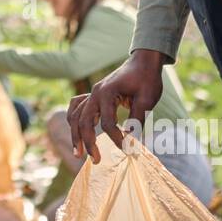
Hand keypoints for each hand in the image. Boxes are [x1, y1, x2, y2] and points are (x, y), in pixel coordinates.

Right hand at [67, 48, 167, 163]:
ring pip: (75, 116)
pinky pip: (76, 106)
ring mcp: (92, 93)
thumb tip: (131, 142)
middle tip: (96, 160)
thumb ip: (137, 120)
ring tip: (79, 153)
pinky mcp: (93, 94)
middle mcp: (95, 93)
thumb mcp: (147, 99)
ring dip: (75, 135)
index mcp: (107, 93)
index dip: (116, 139)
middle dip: (88, 143)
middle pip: (84, 122)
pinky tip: (76, 130)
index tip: (128, 149)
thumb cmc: (147, 78)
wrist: (144, 61)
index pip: (107, 123)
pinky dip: (74, 119)